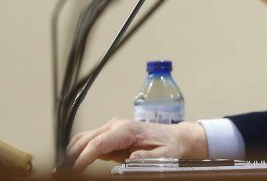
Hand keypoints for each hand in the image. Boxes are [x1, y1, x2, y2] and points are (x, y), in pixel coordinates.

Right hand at [67, 118, 206, 171]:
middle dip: (71, 156)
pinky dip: (78, 152)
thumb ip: (147, 157)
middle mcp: (116, 125)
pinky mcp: (110, 134)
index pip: (98, 143)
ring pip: (83, 139)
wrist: (176, 137)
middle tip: (59, 172)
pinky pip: (89, 142)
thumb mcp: (164, 156)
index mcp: (127, 130)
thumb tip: (131, 157)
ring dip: (71, 153)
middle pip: (85, 140)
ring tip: (62, 169)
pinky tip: (72, 164)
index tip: (73, 171)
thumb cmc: (170, 147)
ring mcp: (112, 128)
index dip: (83, 158)